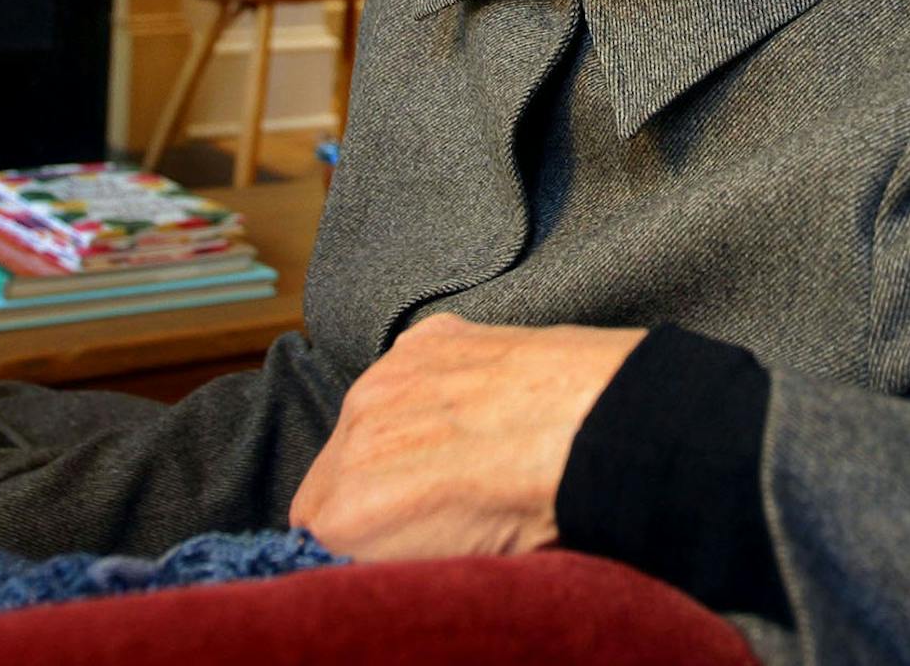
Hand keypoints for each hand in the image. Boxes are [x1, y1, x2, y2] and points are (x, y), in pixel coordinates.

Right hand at [290, 314, 645, 562]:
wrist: (596, 427)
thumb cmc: (538, 510)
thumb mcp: (447, 570)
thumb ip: (386, 552)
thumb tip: (382, 543)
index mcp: (346, 512)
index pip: (313, 531)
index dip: (359, 535)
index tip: (394, 536)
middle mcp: (350, 439)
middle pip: (333, 473)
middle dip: (372, 485)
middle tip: (437, 499)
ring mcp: (384, 379)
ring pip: (366, 419)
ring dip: (399, 434)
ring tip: (465, 450)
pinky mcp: (423, 339)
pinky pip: (405, 371)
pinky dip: (431, 386)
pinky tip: (479, 405)